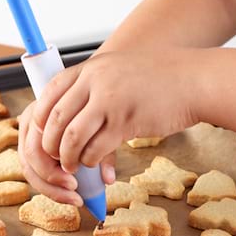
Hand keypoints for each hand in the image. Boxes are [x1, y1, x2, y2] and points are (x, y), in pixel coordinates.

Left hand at [20, 49, 199, 201]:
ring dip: (68, 157)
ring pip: (71, 136)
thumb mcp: (120, 74)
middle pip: (55, 118)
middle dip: (50, 144)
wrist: (194, 80)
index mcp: (92, 68)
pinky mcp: (126, 121)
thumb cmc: (160, 80)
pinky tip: (95, 165)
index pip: (50, 93)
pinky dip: (91, 161)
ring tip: (72, 167)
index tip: (43, 135)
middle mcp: (96, 81)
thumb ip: (96, 90)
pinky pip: (96, 148)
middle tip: (55, 158)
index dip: (41, 118)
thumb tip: (73, 119)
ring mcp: (110, 100)